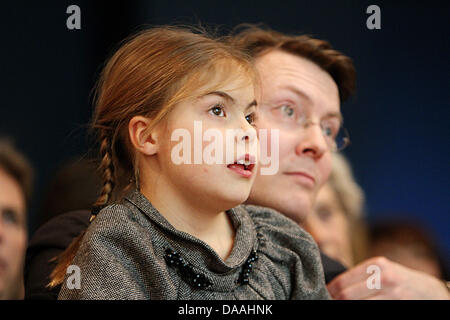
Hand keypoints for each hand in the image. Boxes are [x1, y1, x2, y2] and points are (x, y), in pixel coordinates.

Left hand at [327, 256, 449, 299]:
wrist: (431, 291)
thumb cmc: (398, 280)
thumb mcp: (381, 270)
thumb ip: (360, 276)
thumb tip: (331, 287)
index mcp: (376, 265)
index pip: (342, 282)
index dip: (329, 291)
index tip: (323, 295)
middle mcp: (384, 278)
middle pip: (347, 295)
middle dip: (335, 300)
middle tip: (327, 301)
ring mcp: (392, 295)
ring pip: (357, 305)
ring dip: (345, 306)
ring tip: (339, 304)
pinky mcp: (397, 307)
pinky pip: (371, 311)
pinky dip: (360, 310)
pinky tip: (358, 307)